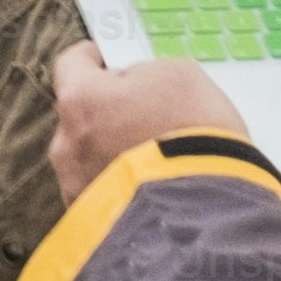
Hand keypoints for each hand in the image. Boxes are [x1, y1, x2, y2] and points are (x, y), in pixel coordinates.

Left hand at [48, 42, 252, 206]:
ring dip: (112, 151)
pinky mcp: (93, 222)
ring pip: (89, 156)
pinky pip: (102, 191)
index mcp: (81, 101)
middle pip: (81, 115)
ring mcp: (77, 187)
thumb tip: (134, 85)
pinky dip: (120, 184)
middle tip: (143, 114)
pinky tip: (150, 184)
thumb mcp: (179, 75)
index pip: (71, 64)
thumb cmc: (197, 137)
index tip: (102, 58)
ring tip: (152, 156)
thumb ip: (144, 72)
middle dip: (108, 111)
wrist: (213, 209)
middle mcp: (67, 146)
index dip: (92, 58)